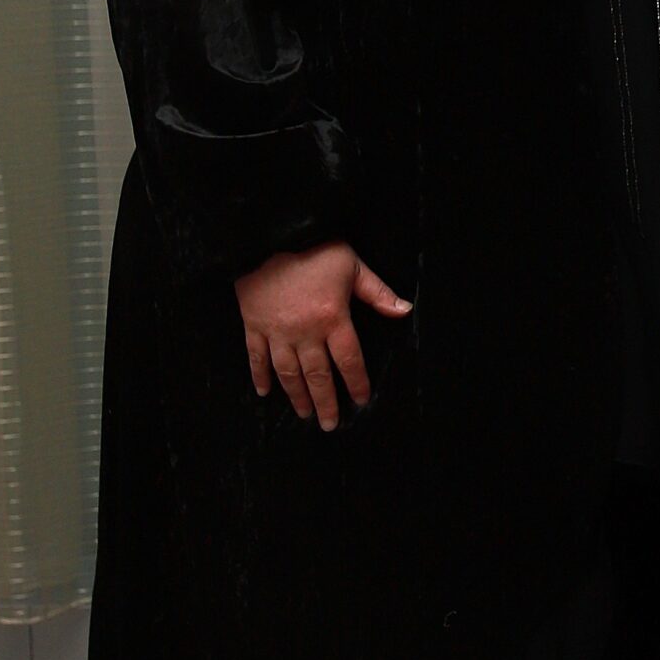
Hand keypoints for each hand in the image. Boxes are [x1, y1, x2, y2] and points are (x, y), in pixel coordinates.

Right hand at [235, 242, 411, 429]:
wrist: (268, 234)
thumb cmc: (315, 249)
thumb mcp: (353, 266)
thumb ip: (378, 293)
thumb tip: (405, 311)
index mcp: (333, 319)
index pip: (349, 360)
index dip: (357, 382)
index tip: (361, 400)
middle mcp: (305, 332)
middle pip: (318, 375)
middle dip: (326, 402)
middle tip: (330, 424)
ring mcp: (277, 331)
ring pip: (288, 372)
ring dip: (297, 396)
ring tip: (304, 414)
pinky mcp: (253, 324)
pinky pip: (256, 357)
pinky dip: (259, 376)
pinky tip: (264, 392)